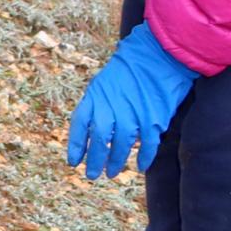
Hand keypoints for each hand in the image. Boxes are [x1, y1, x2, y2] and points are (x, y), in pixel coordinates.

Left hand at [64, 25, 197, 180]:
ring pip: (121, 145)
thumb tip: (92, 129)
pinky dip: (145, 157)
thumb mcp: (104, 81)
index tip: (73, 162)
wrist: (158, 54)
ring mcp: (133, 113)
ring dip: (115, 161)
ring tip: (111, 173)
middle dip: (94, 160)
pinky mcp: (154, 118)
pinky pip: (148, 144)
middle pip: (99, 139)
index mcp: (95, 95)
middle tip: (92, 175)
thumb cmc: (130, 68)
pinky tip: (141, 167)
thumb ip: (97, 104)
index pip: (79, 124)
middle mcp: (111, 106)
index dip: (75, 144)